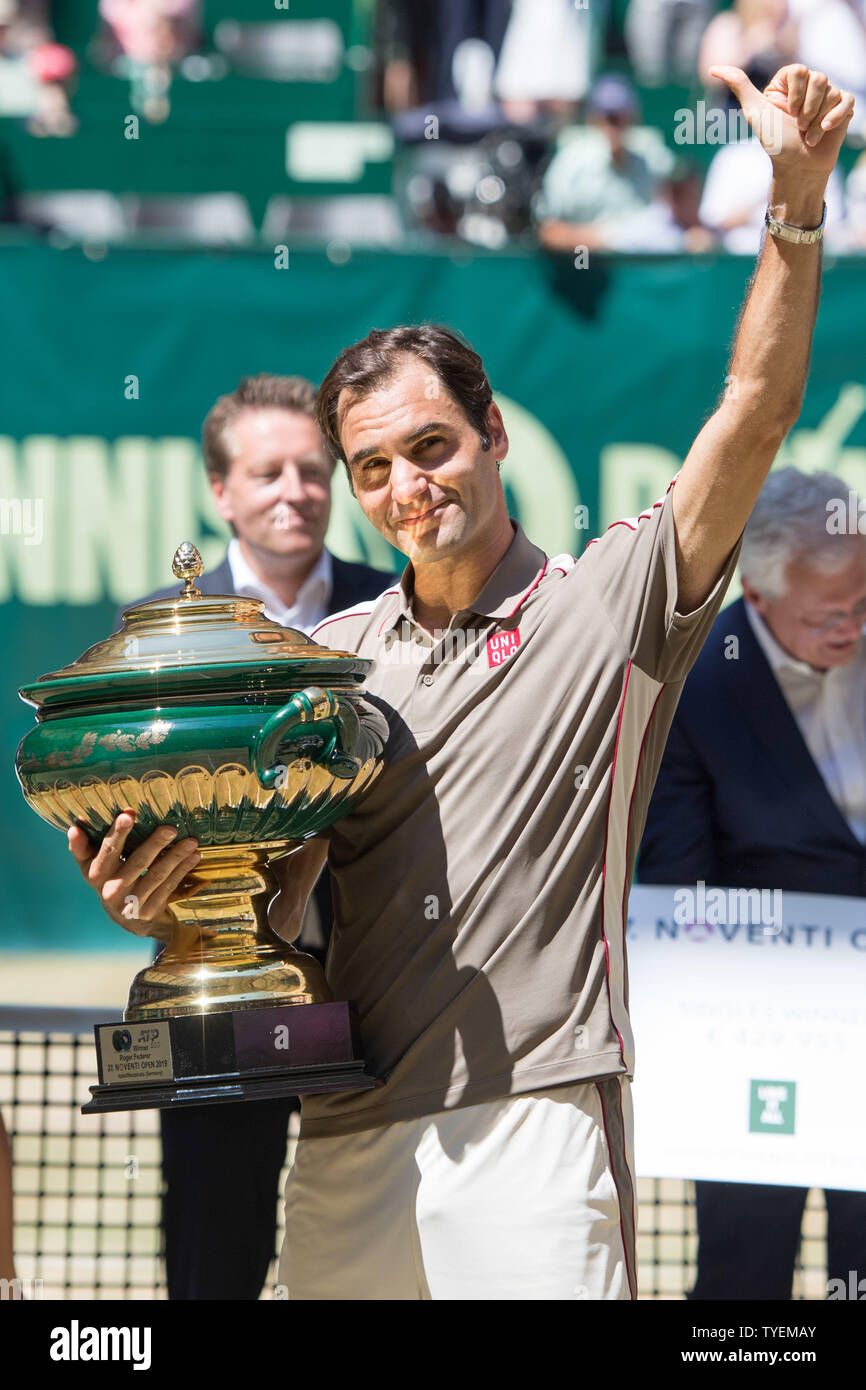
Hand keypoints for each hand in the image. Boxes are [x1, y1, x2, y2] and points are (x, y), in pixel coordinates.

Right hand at [67, 812, 200, 942]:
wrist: (125, 919)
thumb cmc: (109, 880)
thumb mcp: (91, 866)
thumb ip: (82, 847)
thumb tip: (74, 827)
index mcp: (95, 874)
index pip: (108, 850)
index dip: (117, 833)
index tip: (129, 814)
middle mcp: (111, 890)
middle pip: (136, 862)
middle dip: (154, 843)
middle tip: (170, 828)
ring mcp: (131, 904)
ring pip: (156, 875)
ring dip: (176, 857)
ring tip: (191, 841)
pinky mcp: (149, 911)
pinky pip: (168, 887)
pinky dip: (182, 870)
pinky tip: (194, 856)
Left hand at [710, 64, 854, 182]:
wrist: (797, 168)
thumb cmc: (776, 142)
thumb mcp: (755, 112)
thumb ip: (739, 86)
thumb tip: (714, 68)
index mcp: (789, 83)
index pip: (799, 70)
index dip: (795, 94)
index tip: (788, 113)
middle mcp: (809, 86)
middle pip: (819, 78)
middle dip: (807, 109)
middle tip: (798, 126)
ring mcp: (827, 96)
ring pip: (832, 92)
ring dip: (817, 120)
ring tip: (808, 134)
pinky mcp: (843, 108)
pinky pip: (848, 101)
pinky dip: (836, 118)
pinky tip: (825, 130)